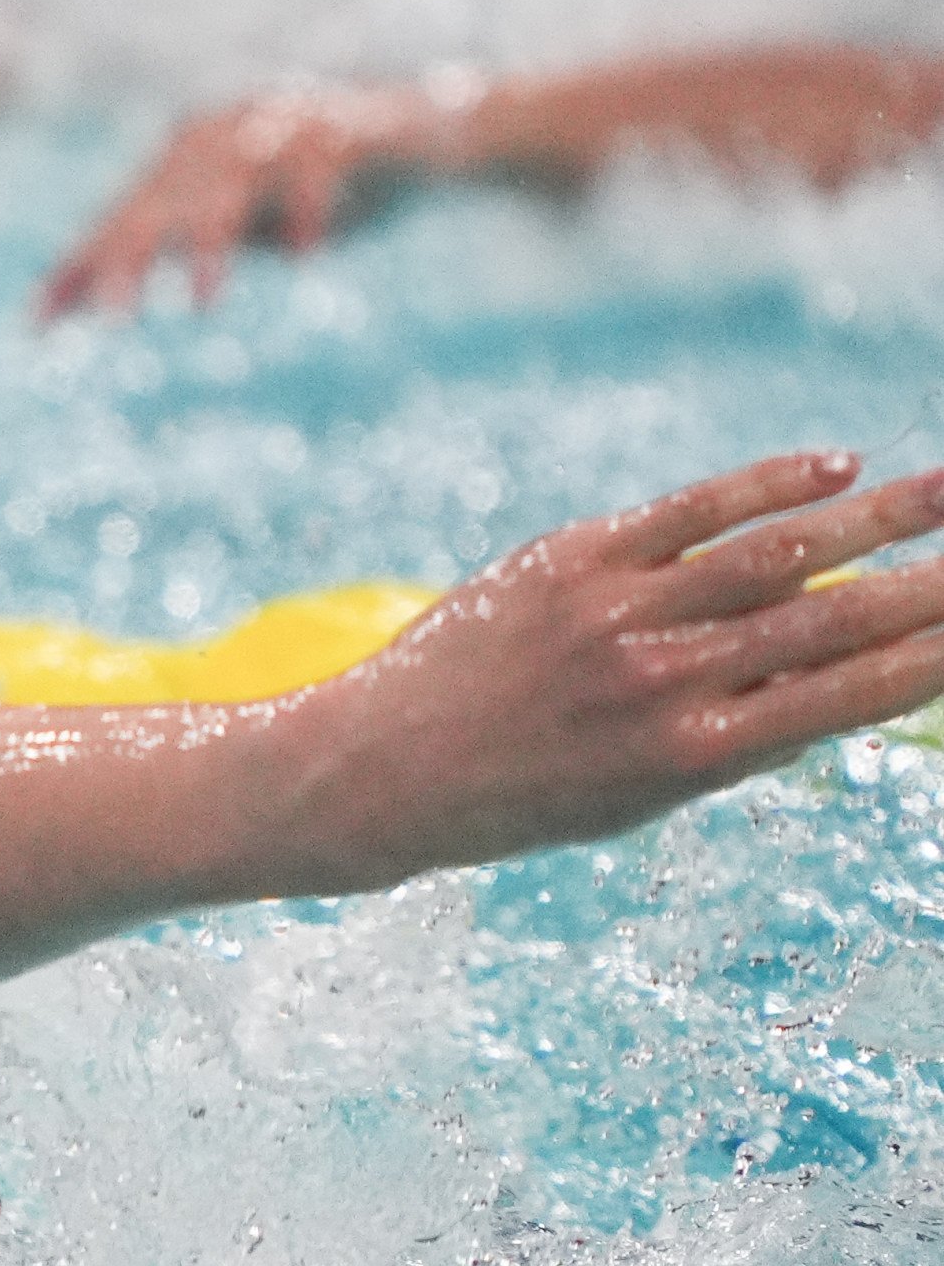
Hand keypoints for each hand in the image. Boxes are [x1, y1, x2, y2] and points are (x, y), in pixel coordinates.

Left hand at [36, 84, 451, 320]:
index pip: (120, 215)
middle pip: (159, 197)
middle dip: (130, 258)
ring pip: (230, 179)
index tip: (38, 325)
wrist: (428, 133)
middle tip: (111, 320)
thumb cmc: (323, 189)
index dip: (80, 266)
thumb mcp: (247, 226)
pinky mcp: (342, 129)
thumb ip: (181, 250)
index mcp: (188, 156)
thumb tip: (93, 300)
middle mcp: (223, 131)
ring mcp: (281, 122)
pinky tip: (304, 259)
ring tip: (201, 303)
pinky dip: (308, 214)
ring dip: (214, 241)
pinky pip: (316, 170)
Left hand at [280, 451, 943, 888]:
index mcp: (693, 756)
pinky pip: (689, 512)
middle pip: (833, 619)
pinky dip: (768, 485)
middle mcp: (666, 682)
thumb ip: (734, 745)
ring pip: (776, 555)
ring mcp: (617, 615)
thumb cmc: (515, 794)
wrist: (377, 770)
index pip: (848, 695)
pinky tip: (835, 466)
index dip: (929, 657)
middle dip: (929, 585)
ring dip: (878, 517)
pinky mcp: (569, 561)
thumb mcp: (635, 800)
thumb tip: (835, 697)